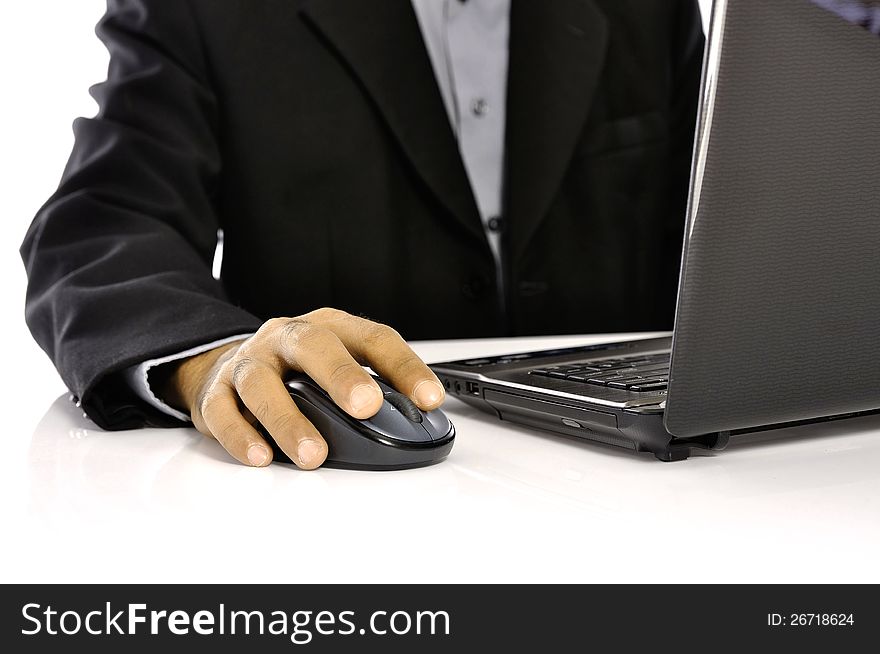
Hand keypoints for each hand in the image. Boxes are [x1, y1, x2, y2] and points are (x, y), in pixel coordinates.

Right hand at [156, 308, 444, 468]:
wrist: (230, 366)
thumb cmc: (297, 370)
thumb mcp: (337, 366)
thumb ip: (373, 387)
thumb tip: (417, 421)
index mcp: (329, 327)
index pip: (373, 338)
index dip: (403, 367)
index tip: (428, 398)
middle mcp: (288, 337)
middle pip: (313, 345)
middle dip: (342, 376)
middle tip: (366, 407)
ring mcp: (250, 361)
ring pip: (262, 382)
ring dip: (288, 420)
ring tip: (312, 454)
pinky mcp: (216, 391)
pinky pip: (223, 410)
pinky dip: (241, 435)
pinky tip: (260, 455)